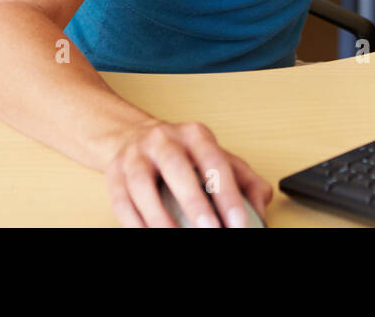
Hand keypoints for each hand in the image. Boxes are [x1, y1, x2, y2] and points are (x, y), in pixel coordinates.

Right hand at [105, 118, 272, 227]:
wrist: (131, 137)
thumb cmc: (181, 153)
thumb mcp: (216, 156)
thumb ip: (245, 180)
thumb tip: (260, 209)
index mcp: (195, 135)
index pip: (215, 161)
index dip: (227, 194)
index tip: (238, 222)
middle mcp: (163, 141)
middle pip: (177, 169)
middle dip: (194, 203)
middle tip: (209, 230)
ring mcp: (135, 157)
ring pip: (143, 186)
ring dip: (160, 218)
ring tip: (176, 238)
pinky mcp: (114, 176)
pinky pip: (122, 203)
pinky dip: (136, 224)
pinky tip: (150, 235)